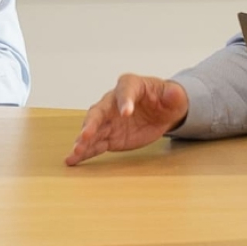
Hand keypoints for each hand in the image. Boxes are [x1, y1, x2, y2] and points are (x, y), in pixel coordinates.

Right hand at [66, 74, 188, 164]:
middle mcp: (113, 102)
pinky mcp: (109, 136)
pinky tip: (72, 160)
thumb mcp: (174, 95)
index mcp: (130, 86)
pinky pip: (94, 144)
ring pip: (92, 130)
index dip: (124, 101)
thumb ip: (173, 94)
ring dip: (83, 141)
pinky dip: (84, 152)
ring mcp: (108, 121)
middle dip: (92, 123)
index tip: (126, 112)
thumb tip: (173, 94)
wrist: (162, 112)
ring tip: (75, 151)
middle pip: (98, 111)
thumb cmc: (166, 99)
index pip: (125, 91)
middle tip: (86, 135)